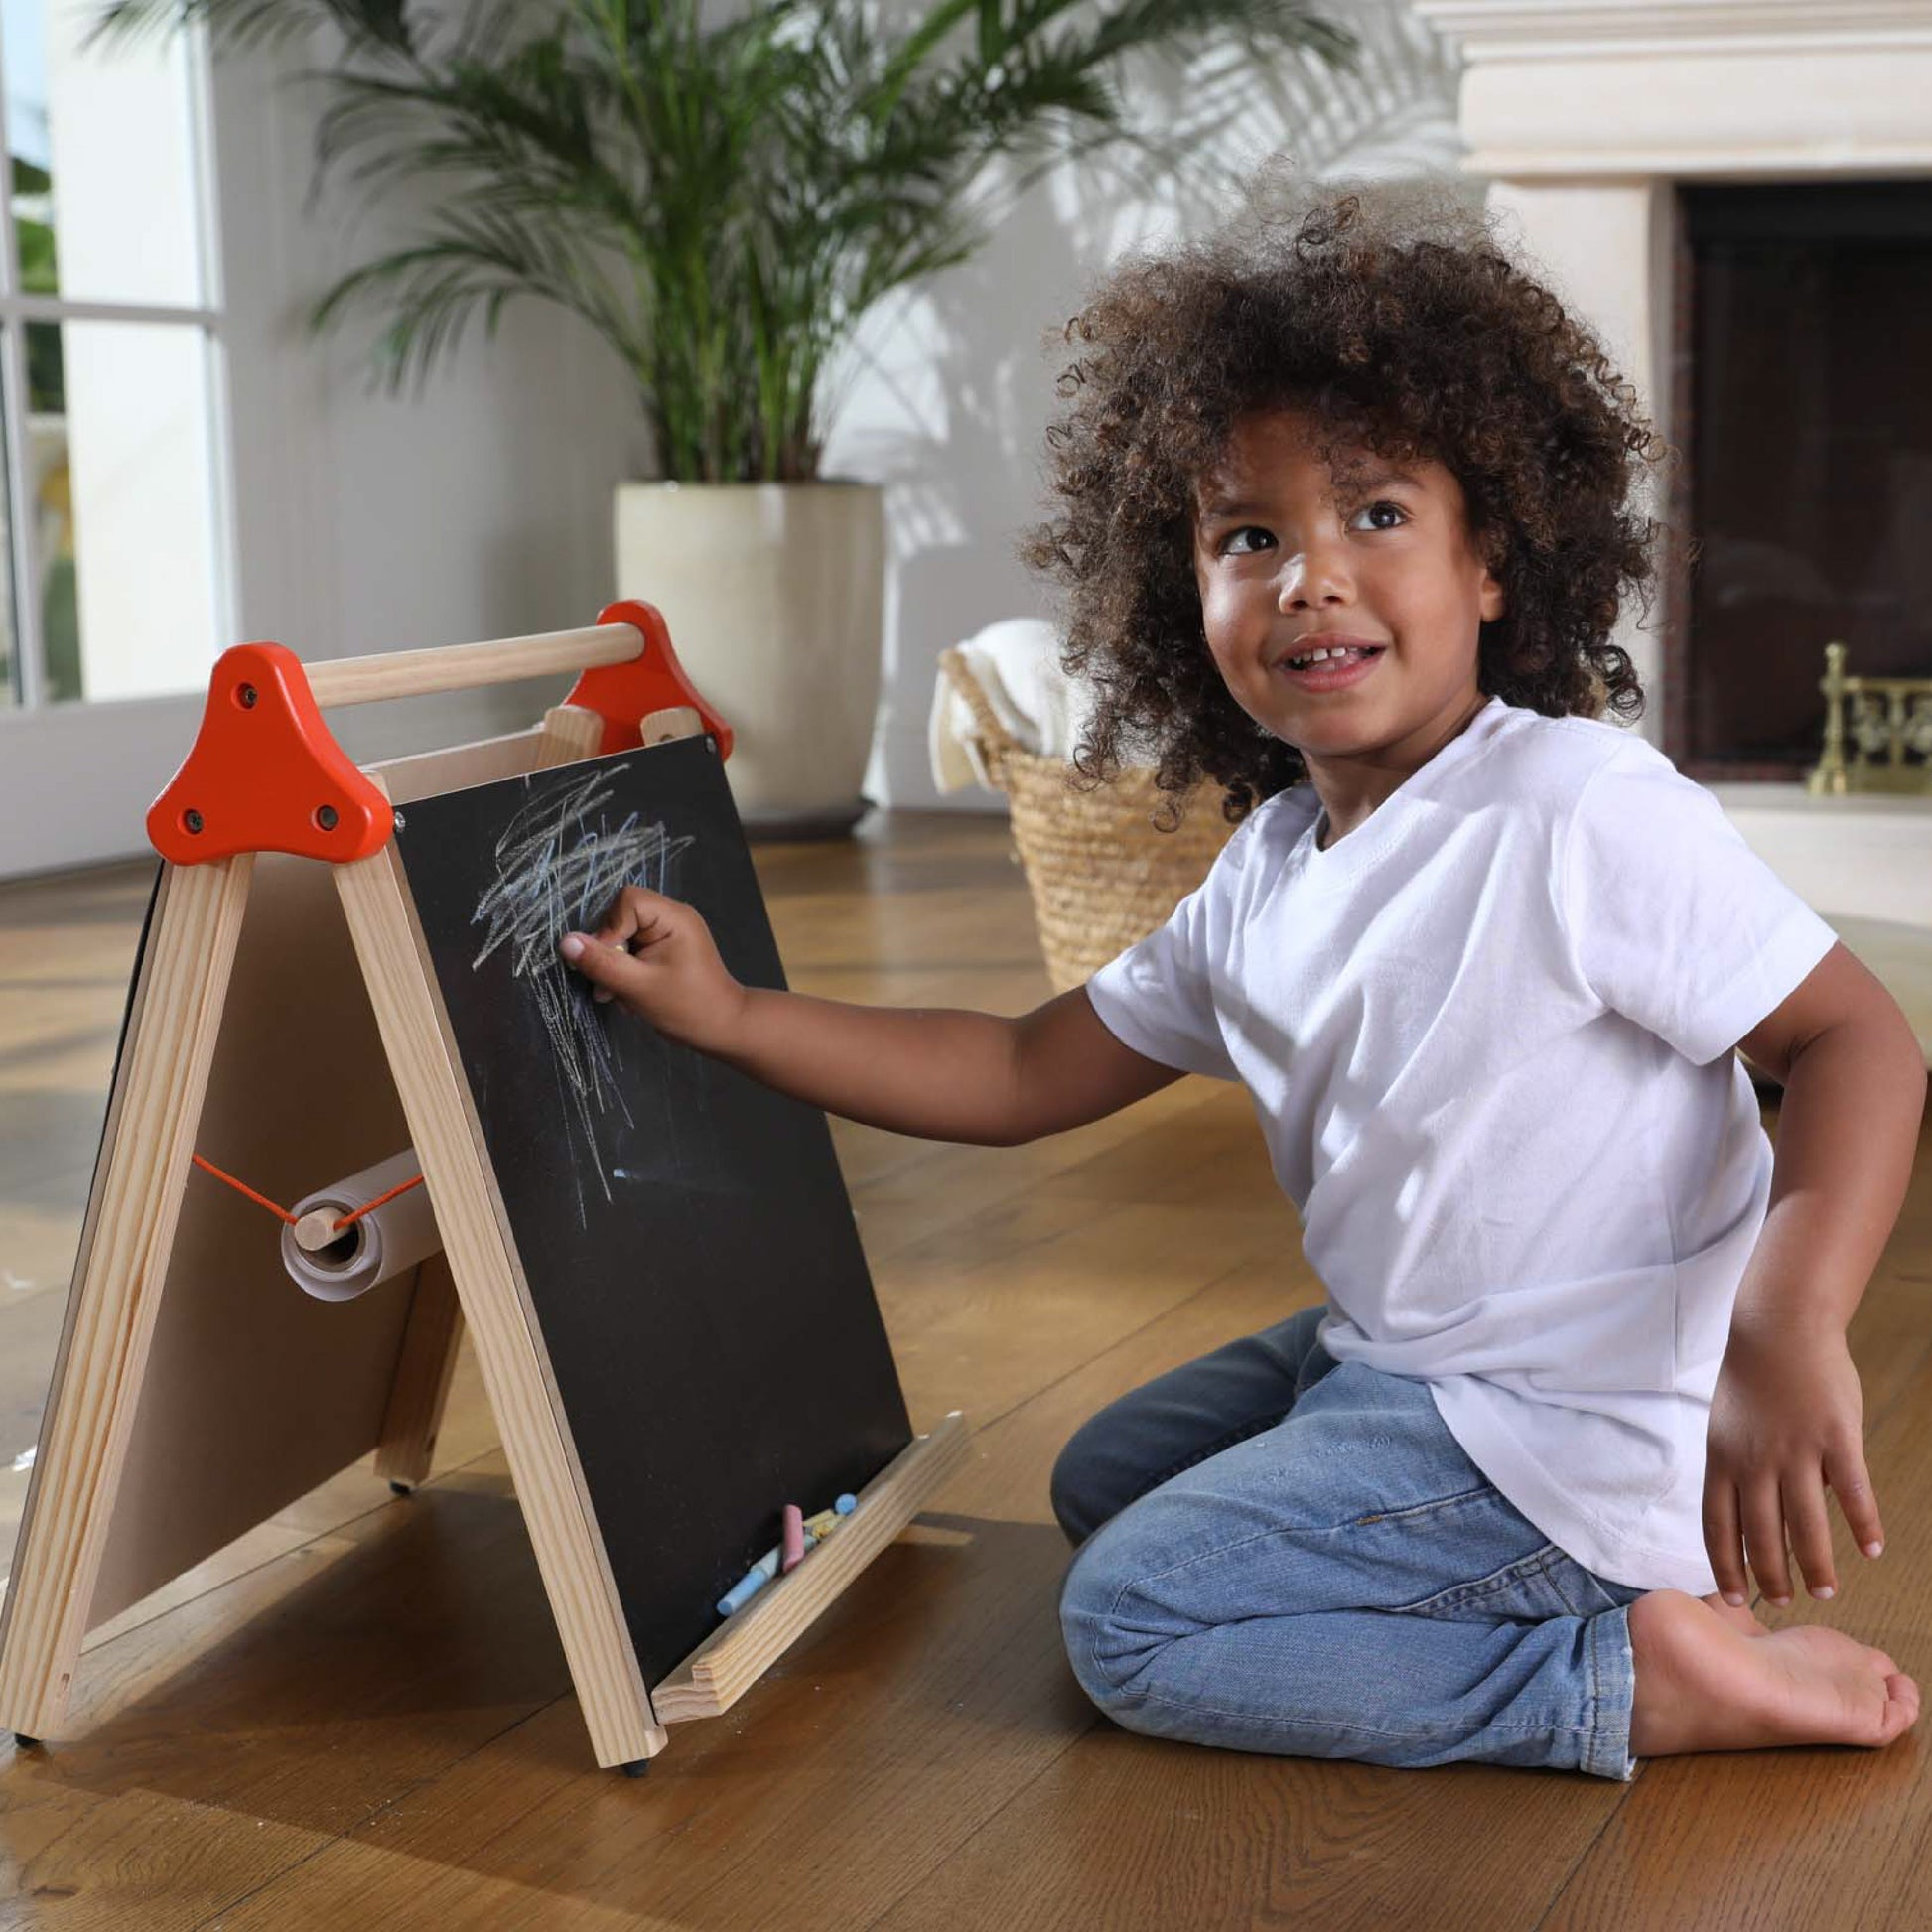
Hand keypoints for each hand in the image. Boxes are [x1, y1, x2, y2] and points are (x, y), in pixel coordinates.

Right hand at [558, 885, 747, 1053]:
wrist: (722, 1029)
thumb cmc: (687, 1007)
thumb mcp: (638, 987)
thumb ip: (602, 963)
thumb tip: (565, 942)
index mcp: (674, 917)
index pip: (627, 900)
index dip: (610, 928)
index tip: (611, 962)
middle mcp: (672, 917)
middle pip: (621, 918)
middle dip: (610, 953)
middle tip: (608, 986)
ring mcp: (669, 933)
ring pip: (623, 937)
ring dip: (615, 967)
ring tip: (619, 996)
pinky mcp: (665, 949)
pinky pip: (634, 950)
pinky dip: (626, 972)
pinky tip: (628, 996)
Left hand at [1703, 1322, 1884, 1607]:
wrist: (1779, 1328)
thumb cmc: (1754, 1380)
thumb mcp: (1729, 1427)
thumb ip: (1744, 1471)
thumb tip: (1770, 1515)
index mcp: (1722, 1459)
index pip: (1717, 1525)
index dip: (1725, 1565)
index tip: (1732, 1597)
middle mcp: (1755, 1460)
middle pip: (1760, 1534)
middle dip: (1770, 1576)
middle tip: (1783, 1602)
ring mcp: (1796, 1450)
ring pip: (1805, 1523)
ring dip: (1815, 1564)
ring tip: (1825, 1591)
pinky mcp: (1836, 1437)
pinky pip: (1852, 1491)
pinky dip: (1863, 1524)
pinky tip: (1871, 1550)